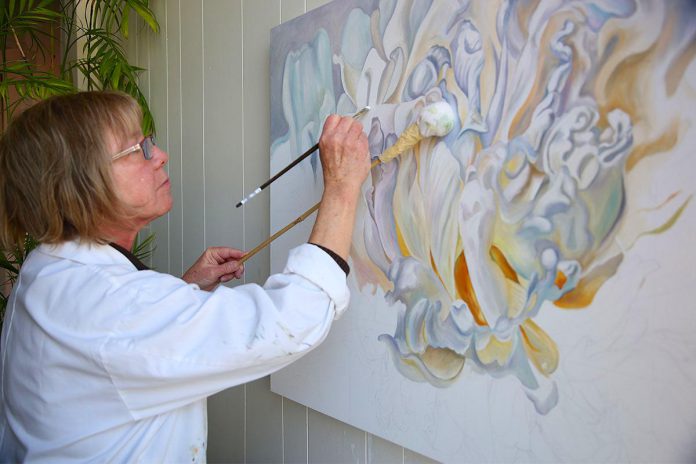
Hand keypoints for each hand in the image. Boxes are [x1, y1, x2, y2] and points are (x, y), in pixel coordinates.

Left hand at [182, 247, 244, 290]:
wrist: (192, 287)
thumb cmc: (196, 277)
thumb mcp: (212, 272)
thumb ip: (226, 268)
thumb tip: (237, 263)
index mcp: (213, 253)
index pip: (229, 251)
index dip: (239, 253)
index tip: (247, 255)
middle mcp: (217, 257)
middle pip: (234, 259)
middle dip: (235, 267)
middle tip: (237, 274)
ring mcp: (220, 265)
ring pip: (233, 266)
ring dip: (231, 273)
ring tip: (223, 278)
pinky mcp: (221, 271)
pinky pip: (231, 272)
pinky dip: (229, 277)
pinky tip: (222, 279)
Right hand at [308, 115, 369, 259]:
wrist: (341, 185)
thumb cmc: (333, 172)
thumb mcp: (325, 151)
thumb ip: (332, 137)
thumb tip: (341, 129)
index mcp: (326, 138)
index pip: (334, 118)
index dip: (340, 122)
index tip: (343, 127)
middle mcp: (338, 138)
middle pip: (348, 119)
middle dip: (351, 127)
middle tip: (350, 137)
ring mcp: (351, 142)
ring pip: (359, 126)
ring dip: (358, 134)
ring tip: (355, 145)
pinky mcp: (361, 147)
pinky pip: (365, 137)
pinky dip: (363, 142)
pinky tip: (359, 151)